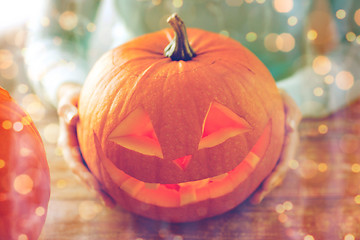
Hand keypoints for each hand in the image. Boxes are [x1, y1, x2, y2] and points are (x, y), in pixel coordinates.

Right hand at [57, 83, 115, 207]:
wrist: (75, 97)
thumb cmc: (73, 97)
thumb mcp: (68, 100)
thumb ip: (67, 109)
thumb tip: (73, 117)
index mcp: (66, 141)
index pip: (75, 162)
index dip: (85, 175)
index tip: (97, 187)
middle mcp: (73, 150)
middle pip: (83, 174)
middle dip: (95, 189)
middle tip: (110, 203)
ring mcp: (82, 152)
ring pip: (90, 173)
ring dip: (101, 188)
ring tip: (114, 203)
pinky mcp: (90, 151)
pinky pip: (97, 166)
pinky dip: (105, 177)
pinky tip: (118, 186)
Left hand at [250, 89, 301, 203]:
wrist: (265, 93)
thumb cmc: (276, 96)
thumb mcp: (285, 99)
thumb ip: (292, 111)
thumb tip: (292, 128)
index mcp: (288, 139)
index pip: (284, 161)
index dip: (276, 175)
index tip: (266, 186)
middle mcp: (281, 147)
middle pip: (276, 171)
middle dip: (267, 186)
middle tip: (255, 200)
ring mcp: (272, 149)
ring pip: (268, 171)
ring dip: (262, 186)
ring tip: (252, 200)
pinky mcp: (262, 148)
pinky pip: (260, 164)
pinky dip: (255, 176)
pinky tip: (245, 186)